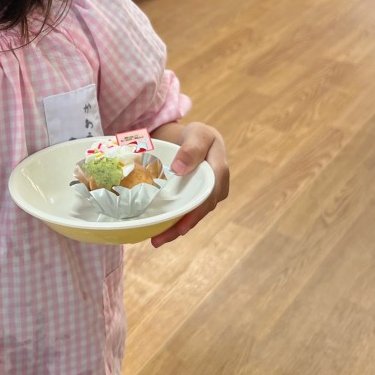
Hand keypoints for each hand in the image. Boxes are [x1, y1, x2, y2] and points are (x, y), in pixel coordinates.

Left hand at [150, 122, 228, 247]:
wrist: (195, 139)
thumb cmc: (198, 136)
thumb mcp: (197, 134)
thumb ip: (192, 148)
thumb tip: (180, 169)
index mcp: (219, 173)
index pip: (208, 197)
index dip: (194, 214)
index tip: (180, 227)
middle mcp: (216, 189)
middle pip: (199, 211)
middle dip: (180, 227)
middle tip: (158, 240)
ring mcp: (206, 195)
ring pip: (192, 215)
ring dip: (175, 229)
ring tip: (155, 240)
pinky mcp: (195, 199)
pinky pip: (186, 212)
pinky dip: (173, 221)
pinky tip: (158, 230)